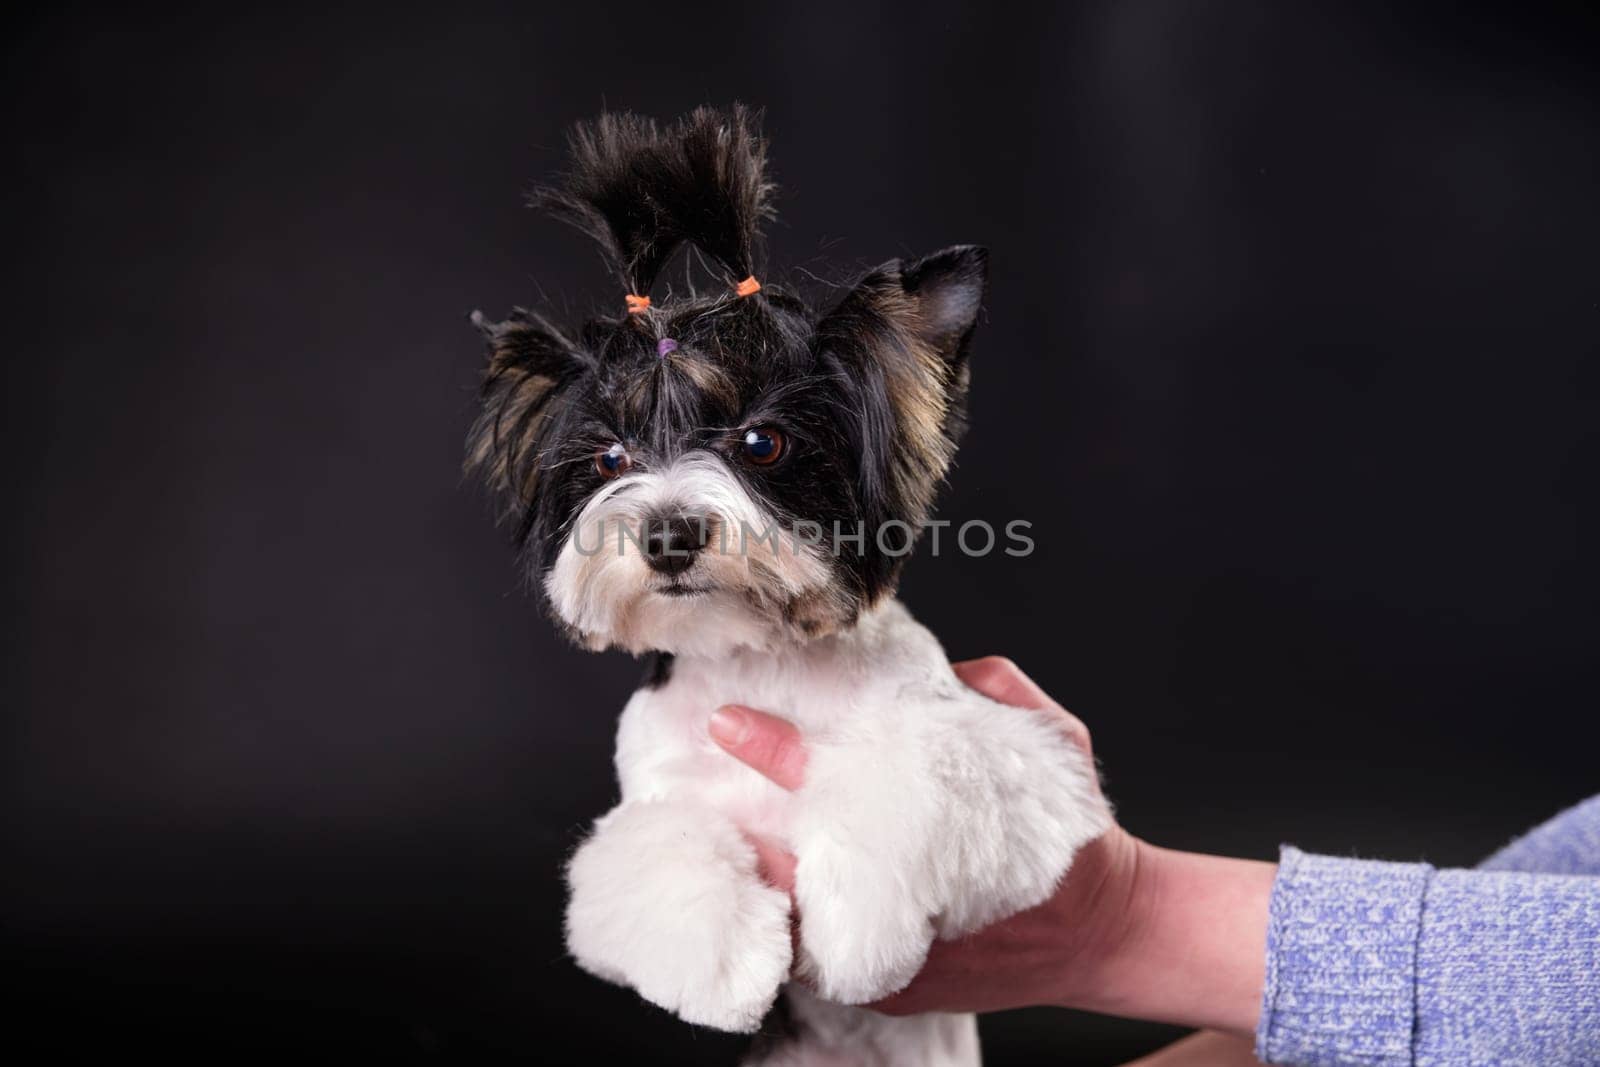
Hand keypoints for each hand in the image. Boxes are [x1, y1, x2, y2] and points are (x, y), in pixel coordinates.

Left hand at [709, 657, 1274, 1035]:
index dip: (780, 752)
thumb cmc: (1076, 840)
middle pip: (800, 871)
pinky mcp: (896, 988)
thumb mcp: (1058, 744)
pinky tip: (770, 904)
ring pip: (803, 925)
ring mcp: (898, 953)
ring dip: (763, 889)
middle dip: (748, 836)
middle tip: (693, 805)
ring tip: (716, 854)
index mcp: (936, 827)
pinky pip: (823, 963)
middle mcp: (910, 897)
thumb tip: (957, 669)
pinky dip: (795, 932)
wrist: (1107, 933)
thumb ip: (1002, 695)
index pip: (841, 784)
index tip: (732, 724)